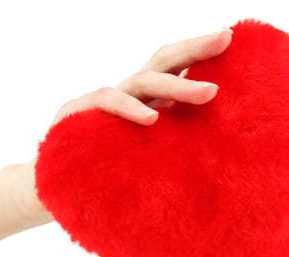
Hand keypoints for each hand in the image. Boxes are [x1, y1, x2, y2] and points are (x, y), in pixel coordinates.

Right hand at [21, 28, 233, 217]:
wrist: (57, 185)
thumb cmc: (111, 168)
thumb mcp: (150, 153)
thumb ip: (175, 139)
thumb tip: (219, 144)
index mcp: (147, 99)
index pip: (176, 68)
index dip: (200, 52)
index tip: (230, 39)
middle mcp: (129, 94)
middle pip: (163, 61)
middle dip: (195, 48)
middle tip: (224, 39)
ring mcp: (104, 101)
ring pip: (142, 81)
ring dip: (177, 85)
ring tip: (209, 93)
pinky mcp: (79, 113)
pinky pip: (107, 103)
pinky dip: (130, 109)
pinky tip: (151, 118)